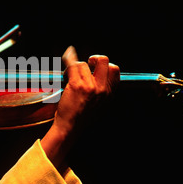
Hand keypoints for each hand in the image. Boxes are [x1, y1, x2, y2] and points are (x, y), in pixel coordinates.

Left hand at [41, 46, 119, 169]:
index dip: (105, 65)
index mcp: (109, 93)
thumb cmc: (80, 117)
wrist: (69, 127)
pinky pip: (74, 64)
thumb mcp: (99, 105)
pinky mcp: (77, 85)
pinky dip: (68, 58)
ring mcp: (90, 86)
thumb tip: (97, 74)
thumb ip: (102, 91)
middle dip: (95, 58)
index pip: (115, 70)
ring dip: (75, 67)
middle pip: (104, 61)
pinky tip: (67, 55)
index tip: (95, 67)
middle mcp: (102, 89)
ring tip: (69, 76)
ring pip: (84, 64)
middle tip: (87, 64)